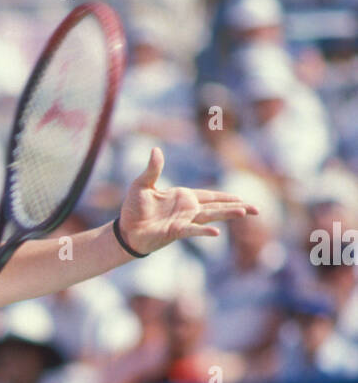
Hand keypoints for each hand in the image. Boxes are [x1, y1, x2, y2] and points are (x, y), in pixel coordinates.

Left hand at [118, 148, 258, 255]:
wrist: (125, 230)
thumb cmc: (134, 209)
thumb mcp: (142, 184)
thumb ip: (153, 169)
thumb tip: (156, 149)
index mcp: (183, 197)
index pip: (209, 196)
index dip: (225, 197)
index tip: (242, 199)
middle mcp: (188, 210)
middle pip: (217, 207)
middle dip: (237, 206)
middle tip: (256, 209)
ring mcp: (184, 221)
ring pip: (210, 216)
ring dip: (227, 214)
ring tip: (245, 212)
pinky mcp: (176, 231)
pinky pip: (192, 231)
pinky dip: (203, 232)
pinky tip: (216, 233)